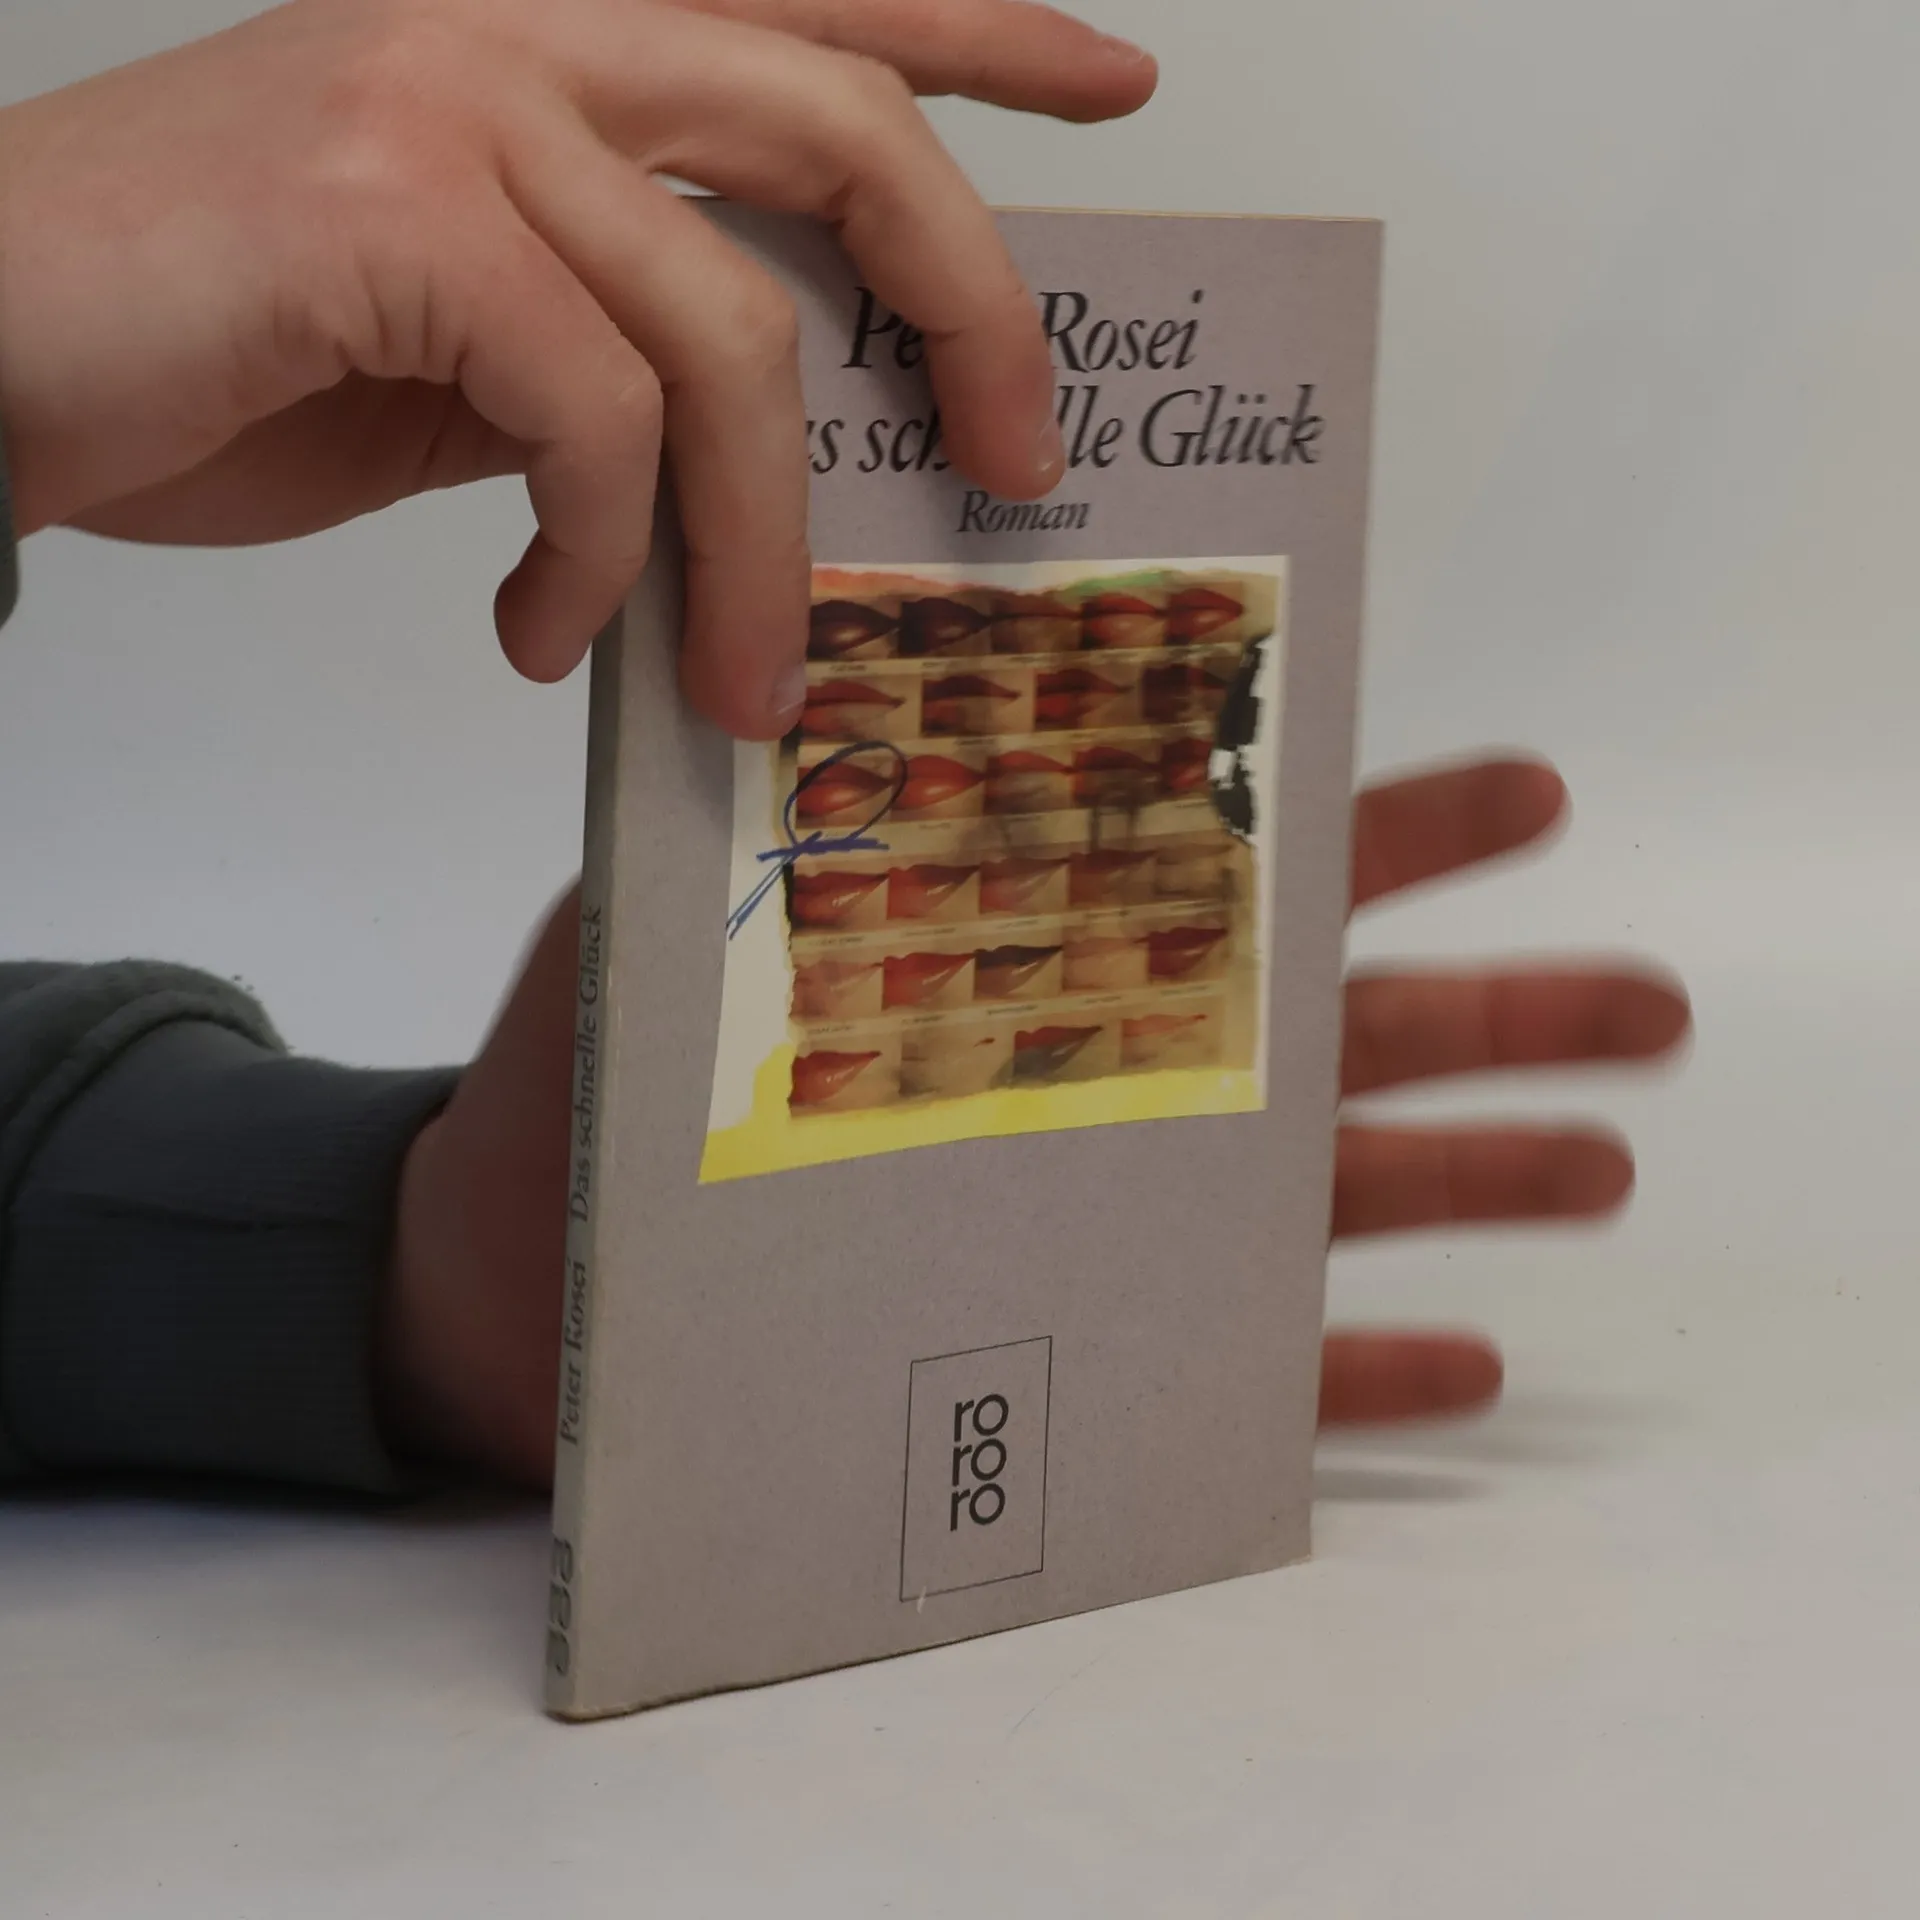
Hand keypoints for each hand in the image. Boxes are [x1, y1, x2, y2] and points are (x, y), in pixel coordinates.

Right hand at [0, 0, 1153, 729]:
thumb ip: (618, 341)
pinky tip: (544, 633)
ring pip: (727, 334)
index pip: (814, 3)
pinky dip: (595, 557)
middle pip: (842, 128)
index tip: (1110, 86)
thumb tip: (764, 446)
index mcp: (555, 35)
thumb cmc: (225, 345)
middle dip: (971, 310)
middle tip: (1021, 470)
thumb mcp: (474, 339)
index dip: (978, 30)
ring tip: (739, 681)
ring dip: (757, 549)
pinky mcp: (390, 203)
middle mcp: (520, 21)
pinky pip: (594, 413)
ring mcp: (455, 92)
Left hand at [380, 754, 1690, 1485]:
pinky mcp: (1067, 1353)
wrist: (521, 1295)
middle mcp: (1096, 1078)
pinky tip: (1471, 1364)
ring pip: (1323, 1196)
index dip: (1383, 830)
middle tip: (1651, 991)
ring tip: (1610, 1153)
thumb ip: (788, 818)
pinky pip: (1237, 1375)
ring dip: (1476, 1174)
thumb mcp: (678, 922)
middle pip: (1334, 1031)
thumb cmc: (595, 1095)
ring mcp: (1099, 1219)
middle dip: (1500, 1001)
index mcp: (1032, 957)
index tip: (1521, 788)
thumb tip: (850, 670)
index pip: (1232, 872)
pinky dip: (1346, 1373)